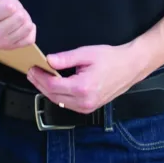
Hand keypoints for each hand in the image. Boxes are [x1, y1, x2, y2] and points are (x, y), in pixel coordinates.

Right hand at [0, 0, 36, 50]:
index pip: (10, 7)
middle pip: (20, 16)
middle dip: (16, 6)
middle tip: (5, 4)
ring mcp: (2, 44)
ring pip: (27, 26)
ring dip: (22, 16)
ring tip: (10, 13)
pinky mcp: (8, 48)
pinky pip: (29, 39)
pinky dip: (28, 29)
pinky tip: (18, 23)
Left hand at [26, 43, 153, 114]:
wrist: (130, 67)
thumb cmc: (111, 59)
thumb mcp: (87, 54)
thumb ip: (66, 58)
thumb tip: (48, 61)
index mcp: (82, 88)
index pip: (52, 86)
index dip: (39, 77)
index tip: (33, 68)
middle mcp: (84, 102)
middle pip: (52, 96)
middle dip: (40, 84)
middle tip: (32, 72)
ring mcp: (87, 108)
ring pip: (58, 102)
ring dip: (47, 90)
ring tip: (40, 78)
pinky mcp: (89, 108)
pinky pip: (67, 104)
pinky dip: (58, 95)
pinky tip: (54, 85)